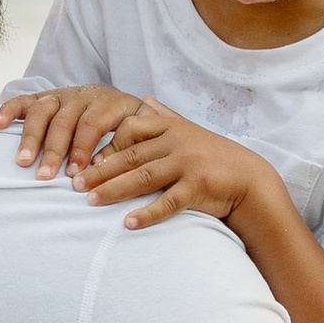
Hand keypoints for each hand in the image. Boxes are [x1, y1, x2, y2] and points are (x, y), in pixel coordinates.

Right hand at [0, 83, 157, 179]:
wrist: (122, 101)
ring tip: (22, 161)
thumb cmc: (133, 124)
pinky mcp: (45, 98)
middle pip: (63, 121)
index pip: (91, 124)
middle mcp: (82, 96)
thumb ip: (140, 139)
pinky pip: (24, 101)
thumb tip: (124, 160)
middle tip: (45, 176)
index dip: (81, 148)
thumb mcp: (146, 128)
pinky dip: (8, 110)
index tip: (74, 173)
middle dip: (53, 150)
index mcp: (109, 102)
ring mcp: (61, 95)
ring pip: (42, 112)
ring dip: (31, 137)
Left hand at [66, 98, 272, 233]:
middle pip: (130, 155)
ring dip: (114, 190)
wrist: (250, 180)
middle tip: (74, 185)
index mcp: (170, 126)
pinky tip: (128, 224)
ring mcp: (188, 163)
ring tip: (91, 202)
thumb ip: (164, 115)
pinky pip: (168, 202)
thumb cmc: (214, 157)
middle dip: (100, 170)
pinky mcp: (199, 186)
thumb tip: (144, 99)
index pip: (130, 129)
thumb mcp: (189, 130)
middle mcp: (177, 141)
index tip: (83, 161)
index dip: (106, 145)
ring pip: (143, 176)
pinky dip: (148, 213)